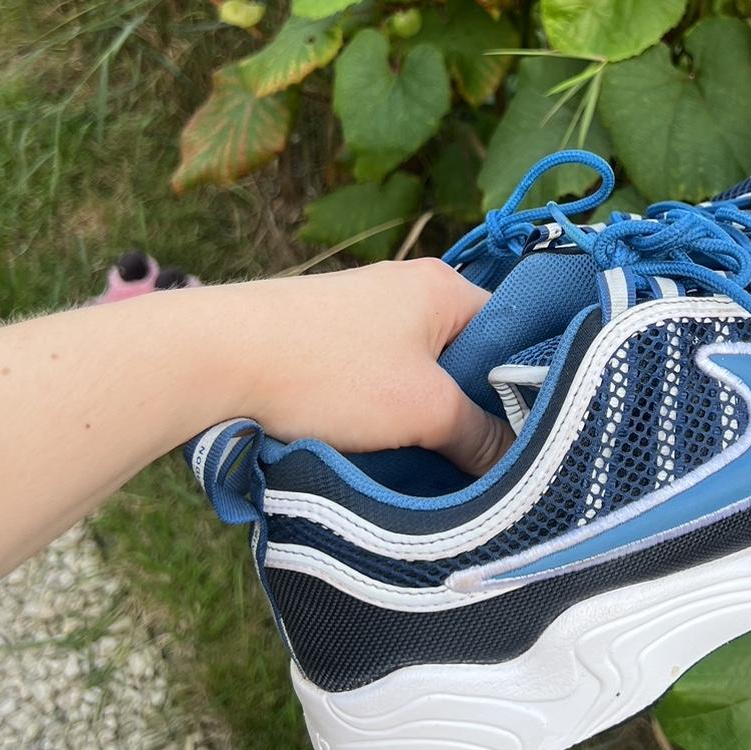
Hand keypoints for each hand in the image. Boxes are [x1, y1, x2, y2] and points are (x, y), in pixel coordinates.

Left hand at [213, 258, 512, 475]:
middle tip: (486, 458)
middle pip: (469, 355)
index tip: (534, 435)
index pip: (515, 331)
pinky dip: (389, 409)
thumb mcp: (422, 410)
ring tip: (432, 458)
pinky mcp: (329, 334)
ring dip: (427, 414)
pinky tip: (384, 445)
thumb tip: (521, 462)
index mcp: (445, 287)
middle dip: (474, 406)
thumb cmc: (330, 371)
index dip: (529, 383)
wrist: (216, 356)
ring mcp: (366, 310)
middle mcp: (410, 289)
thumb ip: (479, 433)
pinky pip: (383, 375)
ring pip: (423, 371)